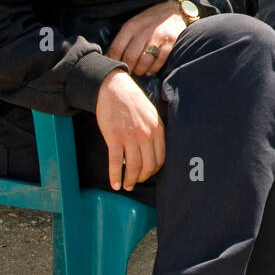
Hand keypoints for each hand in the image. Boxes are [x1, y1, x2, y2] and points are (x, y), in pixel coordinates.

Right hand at [95, 70, 165, 190]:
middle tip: (135, 182)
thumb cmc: (132, 102)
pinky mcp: (114, 137)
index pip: (161, 158)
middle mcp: (147, 134)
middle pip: (148, 165)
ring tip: (126, 186)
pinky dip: (115, 176)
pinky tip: (114, 184)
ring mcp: (130, 137)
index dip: (154, 170)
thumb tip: (154, 151)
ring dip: (129, 180)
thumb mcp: (151, 115)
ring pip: (133, 167)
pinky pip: (116, 162)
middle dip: (142, 178)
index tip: (147, 174)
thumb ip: (154, 132)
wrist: (114, 89)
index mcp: (158, 129)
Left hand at [106, 0, 187, 76]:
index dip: (114, 62)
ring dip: (140, 71)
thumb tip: (112, 58)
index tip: (115, 68)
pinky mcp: (170, 41)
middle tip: (129, 72)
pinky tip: (150, 70)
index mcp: (130, 27)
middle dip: (129, 69)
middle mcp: (143, 31)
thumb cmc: (149, 20)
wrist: (172, 10)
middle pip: (130, 57)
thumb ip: (123, 39)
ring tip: (139, 71)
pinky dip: (153, 69)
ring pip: (144, 61)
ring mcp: (158, 36)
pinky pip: (159, 60)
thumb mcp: (133, 24)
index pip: (116, 49)